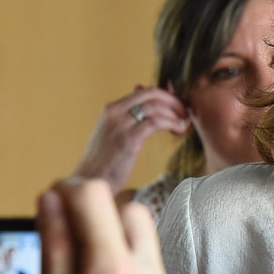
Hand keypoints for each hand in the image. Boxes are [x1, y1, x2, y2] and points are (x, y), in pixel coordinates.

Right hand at [22, 178, 178, 273]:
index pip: (98, 198)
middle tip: (67, 228)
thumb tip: (51, 201)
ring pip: (145, 245)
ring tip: (79, 269)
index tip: (53, 197)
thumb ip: (56, 248)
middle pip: (133, 211)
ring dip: (115, 242)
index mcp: (113, 273)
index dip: (70, 190)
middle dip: (101, 210)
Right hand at [72, 87, 188, 191]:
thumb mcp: (116, 133)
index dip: (167, 97)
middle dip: (174, 101)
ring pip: (156, 107)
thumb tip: (146, 101)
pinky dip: (172, 124)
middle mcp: (115, 112)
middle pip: (152, 94)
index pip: (145, 91)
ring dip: (175, 114)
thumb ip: (131, 118)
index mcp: (112, 108)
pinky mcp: (128, 139)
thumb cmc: (105, 161)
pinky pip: (156, 123)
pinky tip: (178, 131)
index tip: (178, 107)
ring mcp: (121, 125)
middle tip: (185, 113)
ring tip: (183, 125)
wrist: (89, 181)